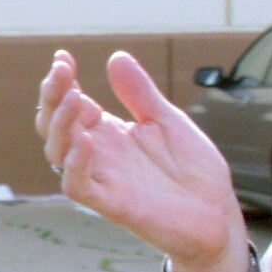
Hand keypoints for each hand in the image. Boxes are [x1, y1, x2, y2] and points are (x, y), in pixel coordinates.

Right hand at [36, 48, 250, 271]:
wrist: (217, 214)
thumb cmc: (192, 171)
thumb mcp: (168, 121)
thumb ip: (140, 93)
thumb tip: (116, 56)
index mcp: (108, 133)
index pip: (71, 104)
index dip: (62, 81)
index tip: (63, 56)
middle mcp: (98, 155)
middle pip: (54, 125)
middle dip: (53, 97)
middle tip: (63, 72)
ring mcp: (102, 179)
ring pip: (57, 152)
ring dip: (60, 124)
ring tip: (75, 98)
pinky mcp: (111, 205)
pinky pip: (79, 186)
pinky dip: (75, 164)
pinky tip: (84, 141)